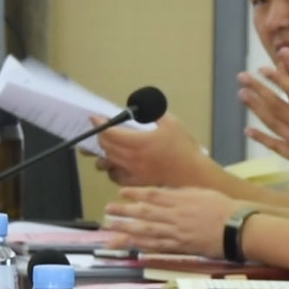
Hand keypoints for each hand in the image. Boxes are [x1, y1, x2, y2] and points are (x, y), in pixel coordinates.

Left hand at [94, 114, 216, 187]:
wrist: (192, 173)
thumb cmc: (183, 148)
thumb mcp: (172, 123)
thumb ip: (154, 113)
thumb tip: (143, 107)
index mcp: (139, 142)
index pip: (110, 133)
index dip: (99, 124)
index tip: (95, 118)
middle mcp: (132, 158)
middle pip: (106, 147)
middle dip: (100, 136)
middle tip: (102, 129)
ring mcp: (132, 172)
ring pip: (107, 162)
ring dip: (104, 153)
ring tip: (107, 146)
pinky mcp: (136, 182)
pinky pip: (115, 177)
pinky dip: (111, 169)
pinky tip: (116, 164)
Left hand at [103, 187, 240, 256]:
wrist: (237, 227)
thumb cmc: (225, 208)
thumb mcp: (203, 193)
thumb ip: (184, 194)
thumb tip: (168, 194)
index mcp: (181, 199)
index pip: (153, 195)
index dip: (135, 193)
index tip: (122, 192)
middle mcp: (175, 215)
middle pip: (144, 213)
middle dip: (124, 211)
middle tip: (108, 210)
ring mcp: (176, 232)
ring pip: (146, 230)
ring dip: (127, 229)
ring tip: (111, 229)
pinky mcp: (181, 246)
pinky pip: (158, 246)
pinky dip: (143, 245)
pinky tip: (131, 245)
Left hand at [239, 51, 288, 196]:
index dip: (281, 78)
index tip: (266, 67)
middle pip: (279, 105)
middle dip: (260, 89)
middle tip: (242, 77)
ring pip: (275, 123)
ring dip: (256, 108)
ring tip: (242, 95)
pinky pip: (278, 147)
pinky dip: (262, 139)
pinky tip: (248, 130)